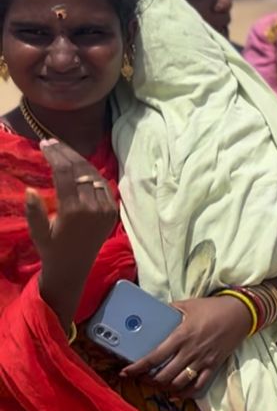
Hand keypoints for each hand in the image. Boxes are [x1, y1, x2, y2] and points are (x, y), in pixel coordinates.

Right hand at [29, 139, 119, 325]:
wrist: (74, 268)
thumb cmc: (51, 249)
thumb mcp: (37, 231)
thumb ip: (34, 210)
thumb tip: (31, 189)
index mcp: (73, 210)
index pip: (65, 174)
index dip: (55, 156)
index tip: (45, 144)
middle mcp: (93, 206)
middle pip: (81, 170)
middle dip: (66, 153)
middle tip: (52, 142)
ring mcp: (106, 208)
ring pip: (94, 175)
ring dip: (79, 160)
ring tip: (63, 150)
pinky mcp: (112, 211)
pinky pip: (103, 186)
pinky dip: (91, 173)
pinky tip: (79, 165)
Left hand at [121, 295, 251, 396]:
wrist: (240, 313)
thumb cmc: (213, 307)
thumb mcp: (189, 304)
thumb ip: (171, 310)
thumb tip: (155, 312)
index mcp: (181, 336)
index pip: (155, 357)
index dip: (138, 367)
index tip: (126, 372)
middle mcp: (190, 352)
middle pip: (164, 375)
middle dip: (149, 380)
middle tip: (141, 377)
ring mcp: (202, 361)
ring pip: (179, 383)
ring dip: (165, 387)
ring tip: (157, 383)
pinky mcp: (213, 366)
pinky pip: (198, 386)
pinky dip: (186, 393)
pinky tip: (176, 393)